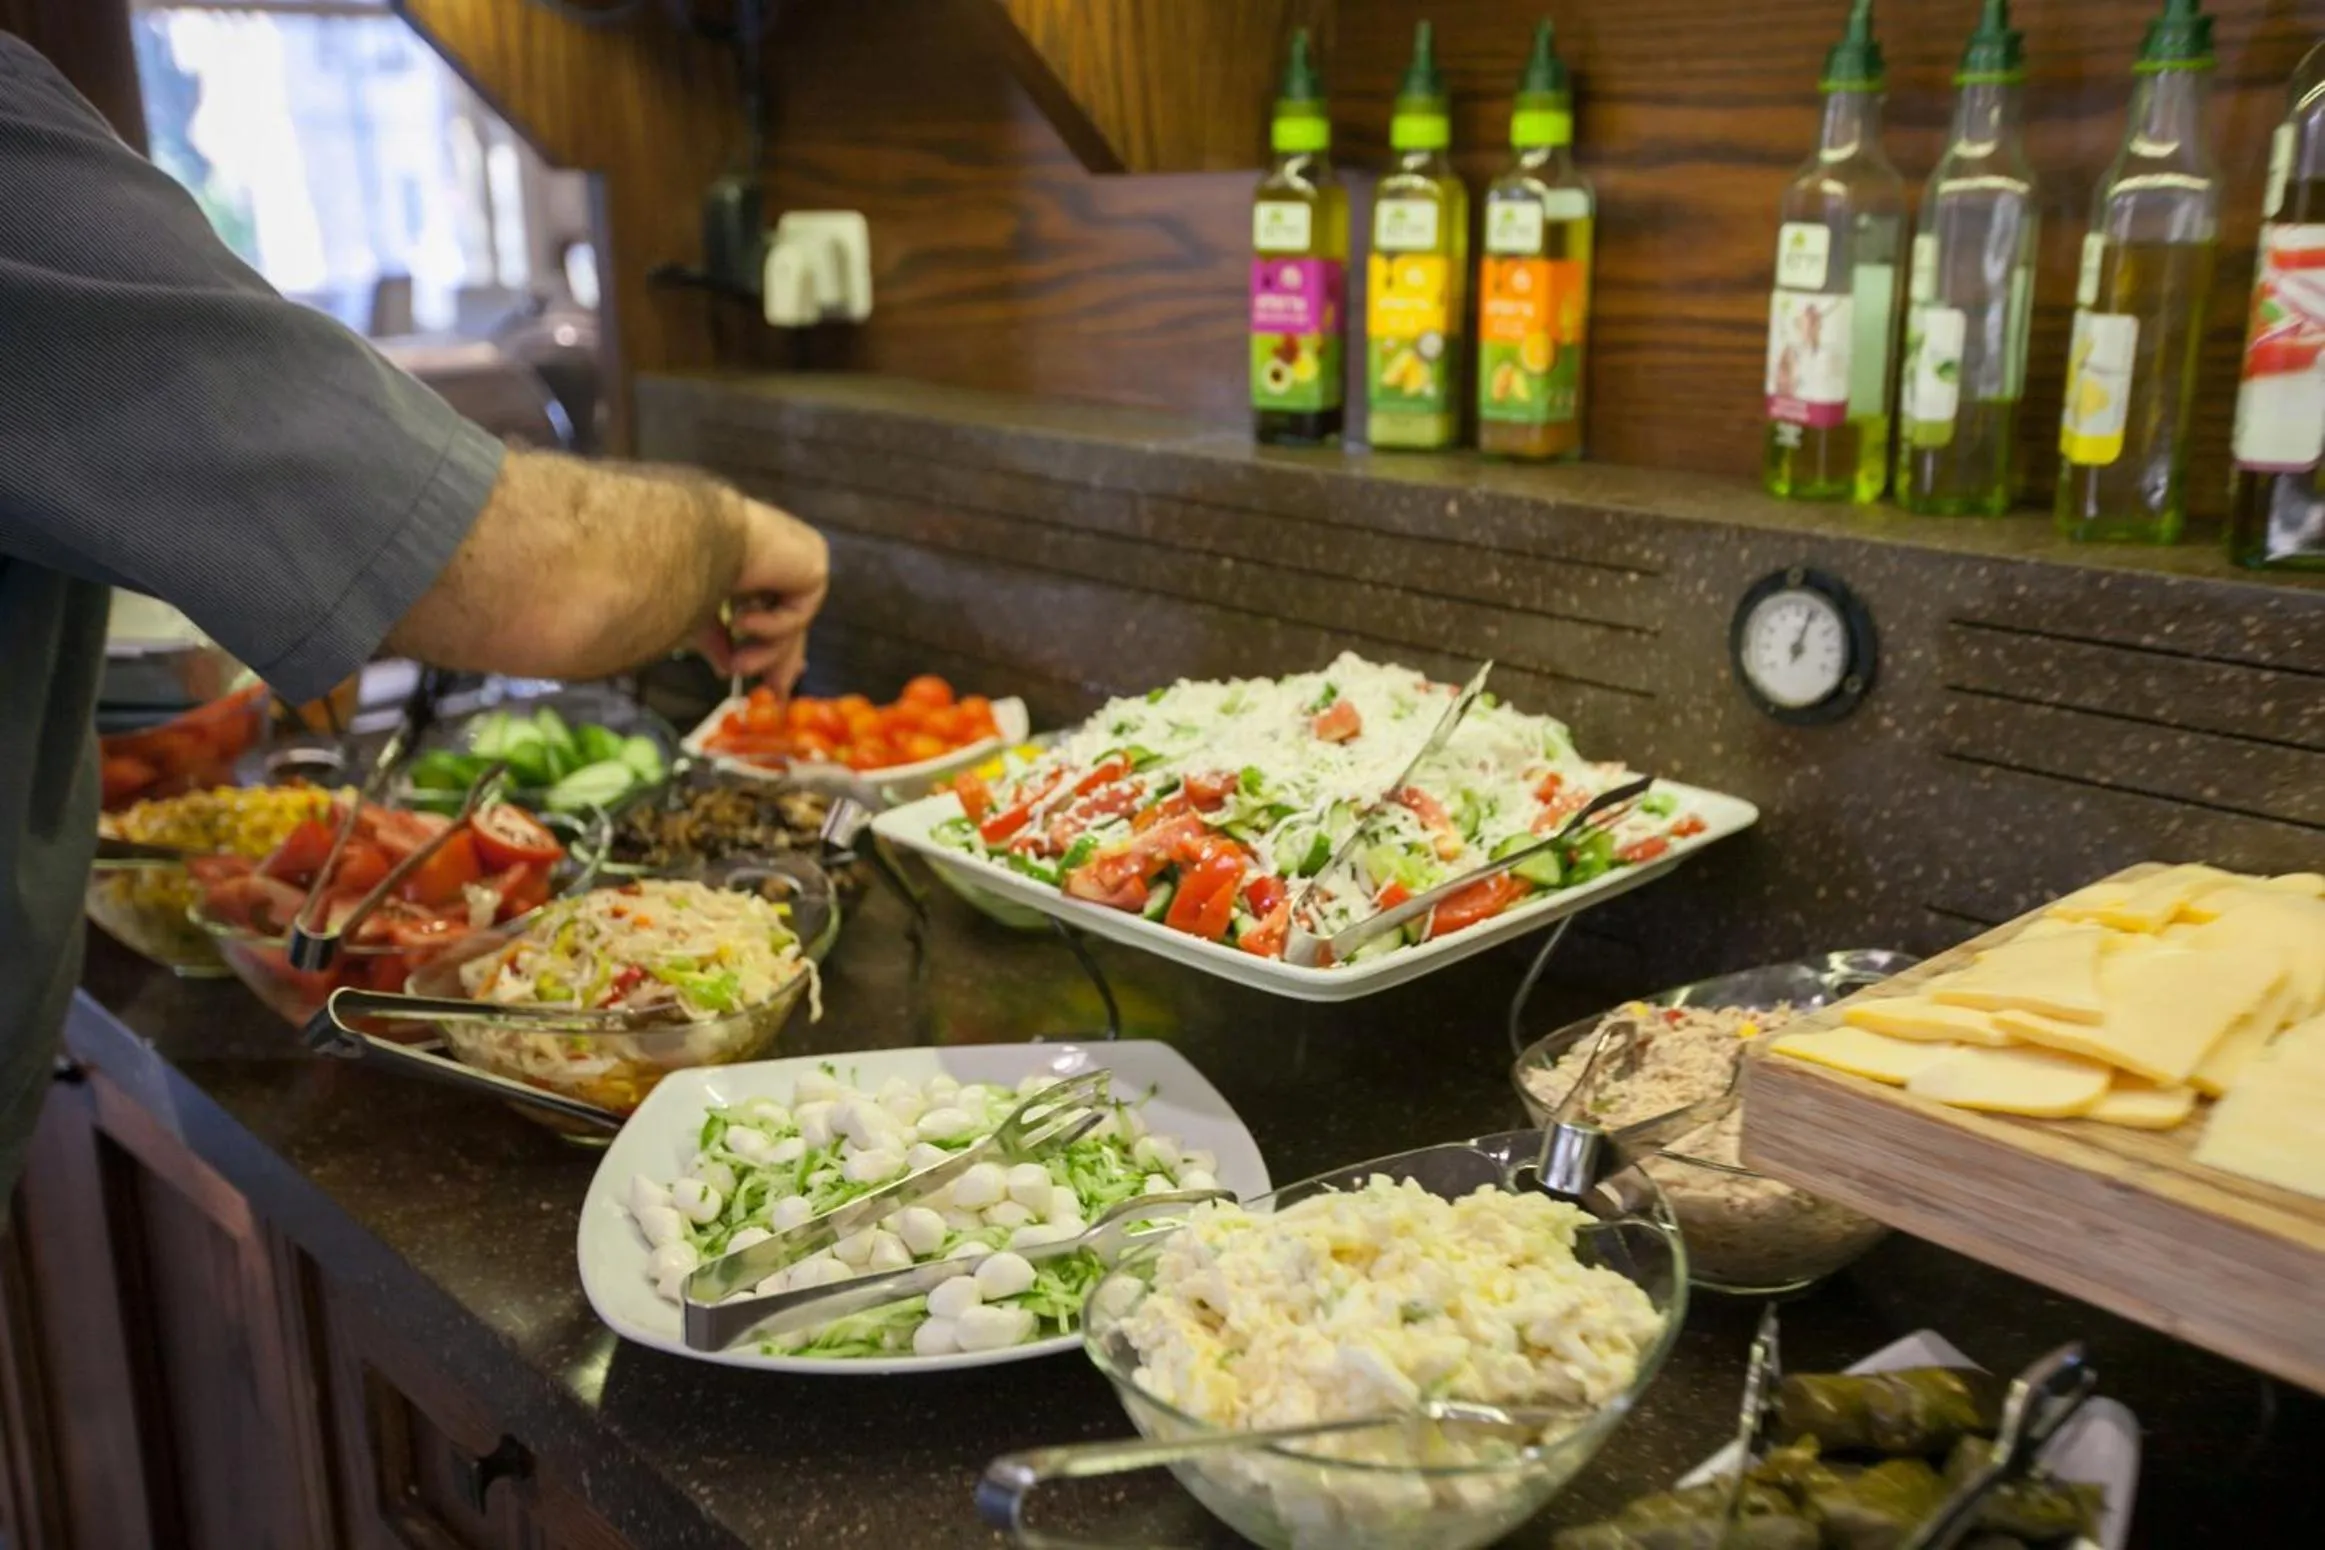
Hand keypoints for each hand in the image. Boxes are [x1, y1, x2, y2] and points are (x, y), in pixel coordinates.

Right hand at [697, 498, 827, 690]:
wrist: (688, 536)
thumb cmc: (679, 567)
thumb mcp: (699, 614)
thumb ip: (718, 640)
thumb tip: (726, 670)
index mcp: (750, 558)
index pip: (770, 605)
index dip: (771, 642)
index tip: (773, 679)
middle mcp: (778, 554)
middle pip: (791, 618)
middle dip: (781, 659)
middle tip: (776, 693)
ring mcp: (798, 557)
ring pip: (793, 623)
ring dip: (764, 653)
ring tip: (736, 666)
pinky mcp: (813, 564)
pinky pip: (797, 615)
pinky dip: (768, 626)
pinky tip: (740, 619)